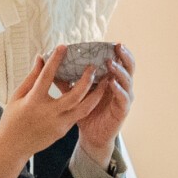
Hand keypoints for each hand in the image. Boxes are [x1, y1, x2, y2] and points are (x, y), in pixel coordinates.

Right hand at [0, 47, 101, 177]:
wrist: (12, 148)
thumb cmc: (12, 119)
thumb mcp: (18, 95)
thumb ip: (32, 77)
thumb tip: (41, 57)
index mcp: (33, 102)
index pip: (46, 77)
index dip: (55, 61)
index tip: (63, 46)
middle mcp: (49, 113)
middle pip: (75, 96)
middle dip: (87, 80)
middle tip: (93, 67)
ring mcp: (58, 124)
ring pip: (84, 109)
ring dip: (97, 94)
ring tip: (105, 81)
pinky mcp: (63, 131)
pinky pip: (78, 115)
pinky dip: (87, 103)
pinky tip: (94, 93)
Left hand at [72, 44, 134, 165]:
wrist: (93, 136)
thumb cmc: (86, 113)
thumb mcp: (77, 94)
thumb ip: (68, 81)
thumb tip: (49, 67)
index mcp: (112, 79)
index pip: (119, 61)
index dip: (119, 51)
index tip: (113, 41)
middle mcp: (121, 86)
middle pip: (128, 67)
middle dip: (124, 56)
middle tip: (118, 46)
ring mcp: (124, 98)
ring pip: (127, 80)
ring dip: (120, 71)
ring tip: (111, 63)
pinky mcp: (123, 110)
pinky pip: (123, 98)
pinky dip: (119, 89)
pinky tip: (112, 82)